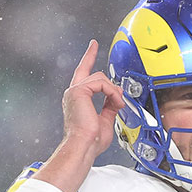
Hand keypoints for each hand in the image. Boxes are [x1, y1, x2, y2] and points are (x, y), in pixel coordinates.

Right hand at [60, 40, 124, 159]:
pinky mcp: (79, 91)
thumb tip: (116, 99)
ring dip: (114, 92)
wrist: (84, 146)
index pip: (83, 73)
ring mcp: (74, 91)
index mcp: (77, 99)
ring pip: (100, 78)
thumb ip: (110, 106)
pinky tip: (116, 103)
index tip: (93, 45)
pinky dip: (112, 93)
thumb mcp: (105, 119)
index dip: (89, 57)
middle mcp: (73, 93)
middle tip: (118, 96)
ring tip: (118, 105)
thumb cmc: (91, 140)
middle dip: (109, 81)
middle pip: (92, 72)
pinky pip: (102, 84)